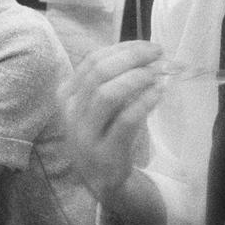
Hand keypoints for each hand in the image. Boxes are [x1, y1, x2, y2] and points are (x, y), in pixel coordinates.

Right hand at [58, 39, 168, 202]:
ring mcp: (85, 133)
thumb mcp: (94, 105)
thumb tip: (145, 53)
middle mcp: (71, 111)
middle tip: (157, 55)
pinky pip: (125, 120)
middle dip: (132, 58)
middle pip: (99, 72)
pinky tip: (158, 93)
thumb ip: (110, 80)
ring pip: (108, 93)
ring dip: (137, 78)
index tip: (148, 46)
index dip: (123, 48)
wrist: (99, 179)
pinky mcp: (104, 151)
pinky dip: (144, 102)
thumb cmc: (102, 132)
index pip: (93, 59)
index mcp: (66, 93)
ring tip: (157, 74)